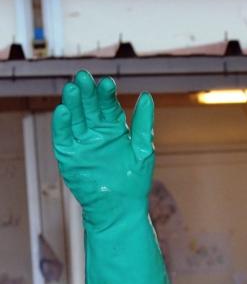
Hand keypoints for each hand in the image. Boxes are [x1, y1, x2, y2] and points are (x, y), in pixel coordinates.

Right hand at [52, 71, 154, 232]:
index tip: (108, 83)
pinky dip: (62, 124)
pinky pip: (62, 137)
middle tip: (83, 77)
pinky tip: (63, 111)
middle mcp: (95, 132)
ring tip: (72, 88)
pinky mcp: (68, 155)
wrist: (121, 206)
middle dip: (86, 92)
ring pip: (74, 118)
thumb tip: (147, 95)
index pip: (107, 105)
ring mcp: (81, 142)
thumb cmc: (135, 180)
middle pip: (88, 107)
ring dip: (72, 103)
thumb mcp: (142, 149)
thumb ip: (143, 123)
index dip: (106, 94)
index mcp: (114, 128)